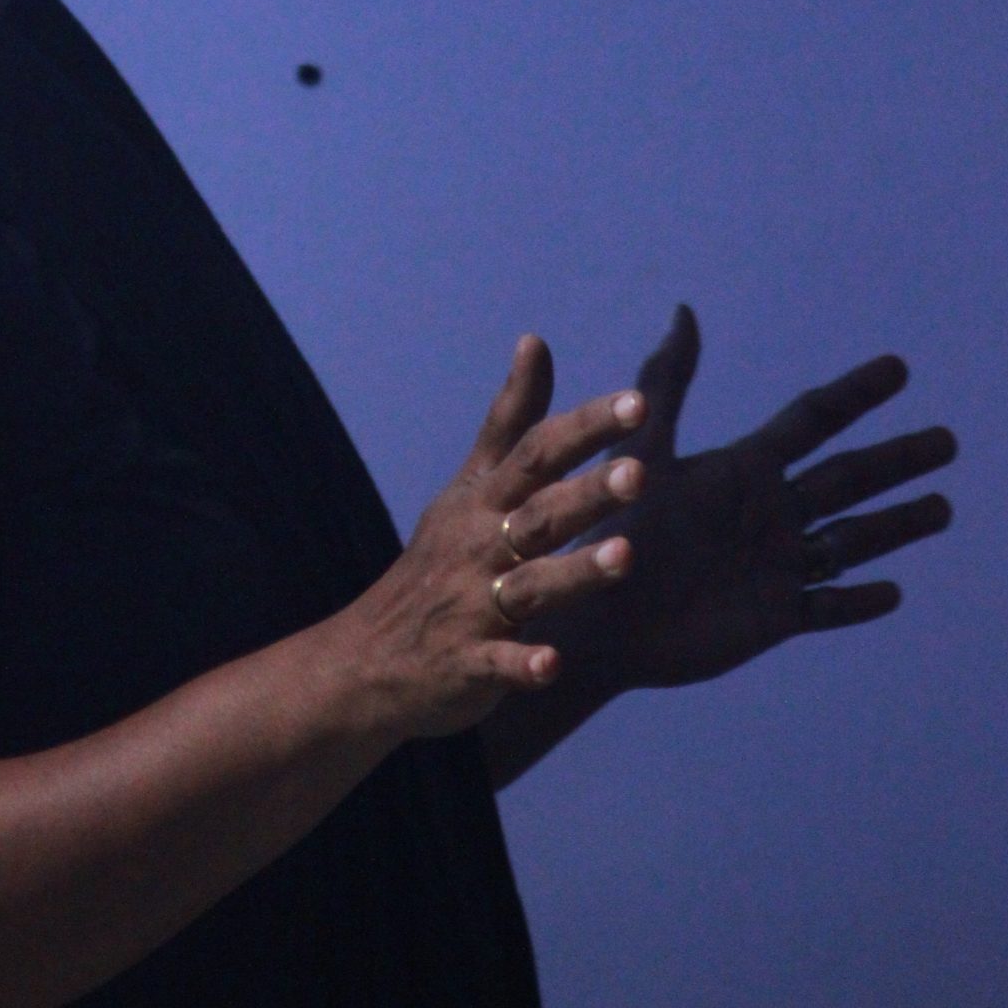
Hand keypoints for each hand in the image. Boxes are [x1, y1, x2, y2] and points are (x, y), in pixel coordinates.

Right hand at [344, 339, 650, 740]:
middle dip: (589, 493)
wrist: (367, 657)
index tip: (638, 401)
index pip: (538, 453)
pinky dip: (522, 666)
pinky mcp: (467, 665)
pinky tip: (551, 664)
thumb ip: (510, 420)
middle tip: (639, 473)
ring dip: (575, 573)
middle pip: (540, 514)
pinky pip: (498, 666)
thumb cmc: (436, 563)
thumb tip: (536, 340)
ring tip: (624, 558)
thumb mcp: (468, 486)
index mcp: (485, 502)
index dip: (585, 427)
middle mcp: (481, 548)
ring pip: (530, 587)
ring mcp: (472, 607)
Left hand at [556, 305, 955, 692]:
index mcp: (743, 468)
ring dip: (896, 525)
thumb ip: (666, 384)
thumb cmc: (610, 529)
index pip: (813, 421)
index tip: (898, 367)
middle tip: (948, 441)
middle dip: (898, 460)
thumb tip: (684, 310)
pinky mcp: (773, 617)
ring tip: (943, 508)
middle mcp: (766, 512)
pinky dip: (860, 601)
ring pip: (851, 540)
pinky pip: (828, 607)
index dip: (856, 394)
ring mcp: (774, 565)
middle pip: (848, 479)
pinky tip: (894, 592)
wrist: (592, 616)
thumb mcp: (641, 448)